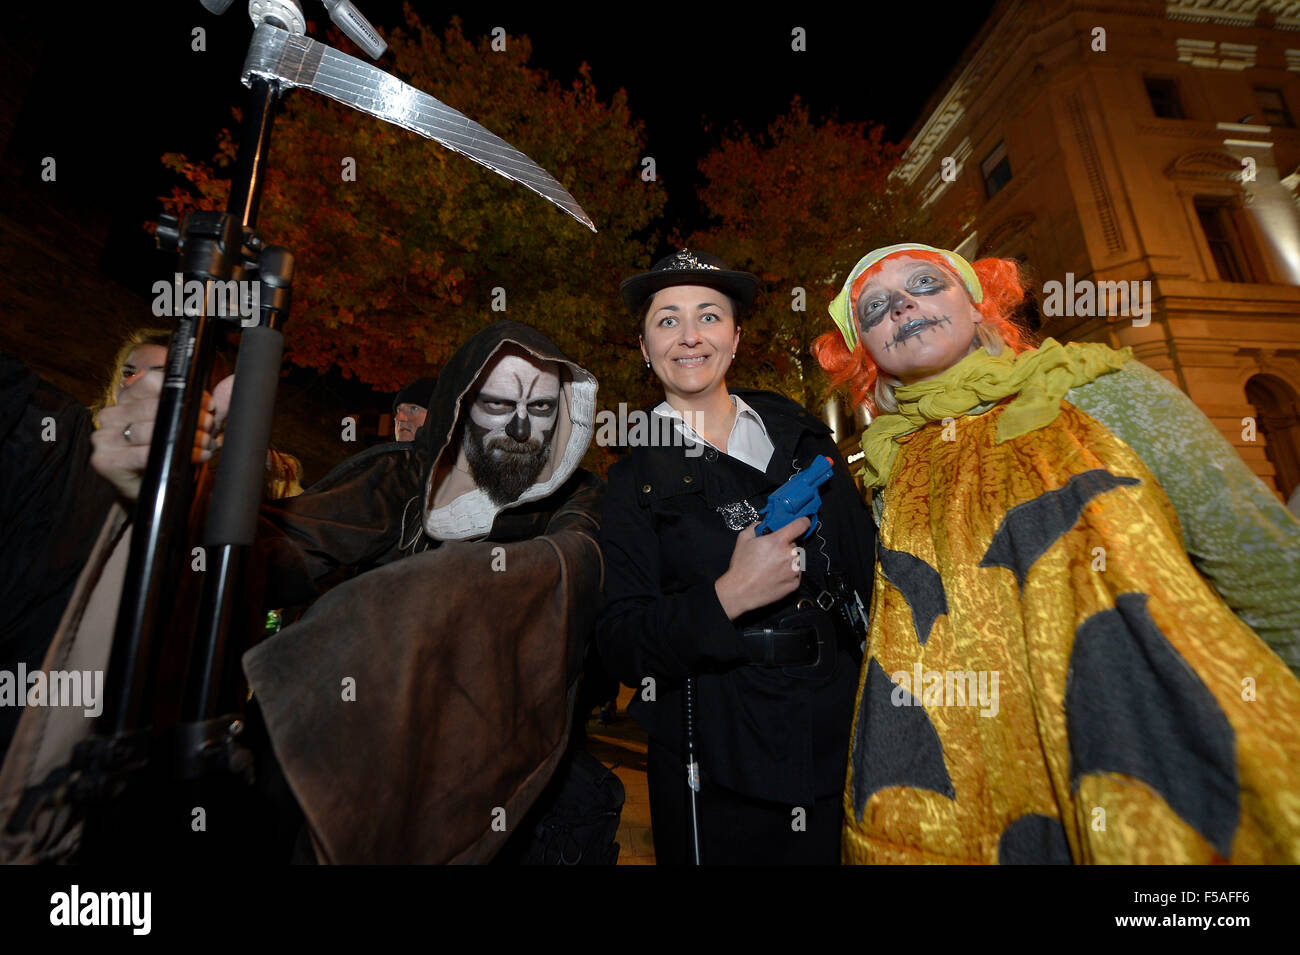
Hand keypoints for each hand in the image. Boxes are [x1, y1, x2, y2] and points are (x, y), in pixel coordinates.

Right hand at [91, 371, 233, 500]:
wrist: (152, 493)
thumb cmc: (168, 454)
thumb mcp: (190, 425)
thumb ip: (207, 405)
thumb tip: (231, 384)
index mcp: (126, 400)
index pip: (151, 382)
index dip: (184, 392)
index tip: (208, 405)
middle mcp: (111, 415)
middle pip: (154, 406)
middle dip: (190, 416)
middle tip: (211, 426)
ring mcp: (105, 438)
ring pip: (151, 429)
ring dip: (187, 437)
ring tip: (207, 444)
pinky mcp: (106, 461)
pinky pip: (143, 453)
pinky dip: (174, 455)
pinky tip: (196, 457)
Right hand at [713, 516, 809, 619]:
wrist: (740, 591)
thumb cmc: (741, 566)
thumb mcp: (743, 539)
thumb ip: (755, 527)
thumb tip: (763, 524)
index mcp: (779, 540)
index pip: (801, 525)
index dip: (803, 522)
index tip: (802, 523)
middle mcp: (790, 554)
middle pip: (797, 544)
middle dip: (788, 545)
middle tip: (774, 552)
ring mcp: (794, 570)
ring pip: (798, 559)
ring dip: (790, 560)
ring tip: (773, 566)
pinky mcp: (795, 584)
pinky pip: (796, 574)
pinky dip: (789, 573)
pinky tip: (776, 575)